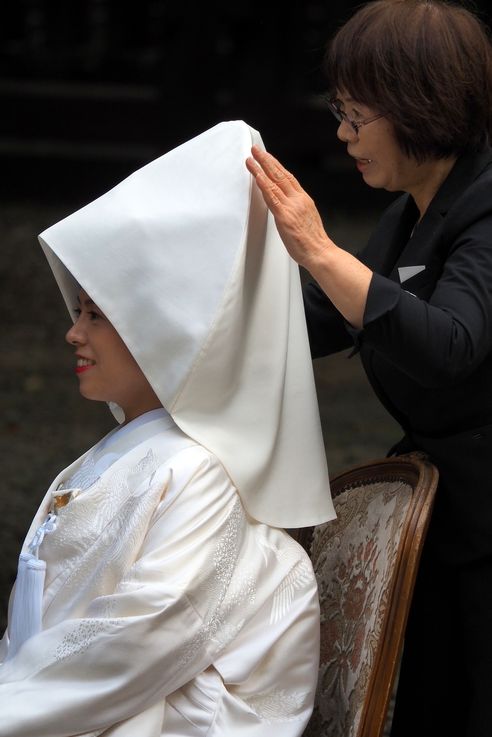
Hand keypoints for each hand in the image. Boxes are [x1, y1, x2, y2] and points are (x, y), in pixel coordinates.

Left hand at [245, 145, 332, 269]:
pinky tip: (257, 176)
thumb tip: (286, 205)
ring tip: (251, 158)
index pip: (289, 177)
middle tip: (256, 150)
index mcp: (304, 199)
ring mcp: (291, 207)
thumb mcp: (306, 218)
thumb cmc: (313, 241)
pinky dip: (264, 185)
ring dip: (261, 168)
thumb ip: (296, 209)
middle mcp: (298, 199)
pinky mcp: (285, 217)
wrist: (320, 252)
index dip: (277, 166)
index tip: (268, 158)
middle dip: (267, 160)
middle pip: (281, 174)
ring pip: (274, 182)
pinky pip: (272, 197)